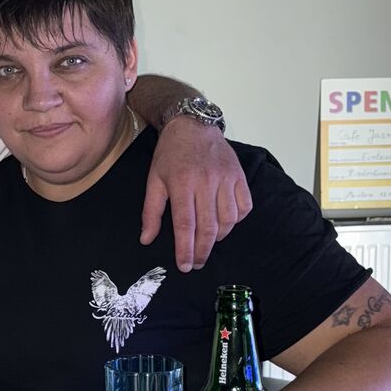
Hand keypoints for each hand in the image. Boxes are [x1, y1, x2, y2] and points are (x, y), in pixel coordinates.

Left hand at [141, 119, 251, 270]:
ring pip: (228, 220)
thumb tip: (146, 239)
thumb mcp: (154, 180)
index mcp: (182, 184)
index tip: (185, 266)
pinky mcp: (239, 176)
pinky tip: (225, 223)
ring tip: (208, 242)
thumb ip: (151, 212)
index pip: (186, 225)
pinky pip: (244, 206)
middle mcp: (206, 182)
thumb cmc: (170, 154)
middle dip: (203, 251)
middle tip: (197, 263)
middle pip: (209, 227)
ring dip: (219, 237)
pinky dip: (236, 220)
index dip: (186, 250)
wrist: (192, 125)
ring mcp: (226, 178)